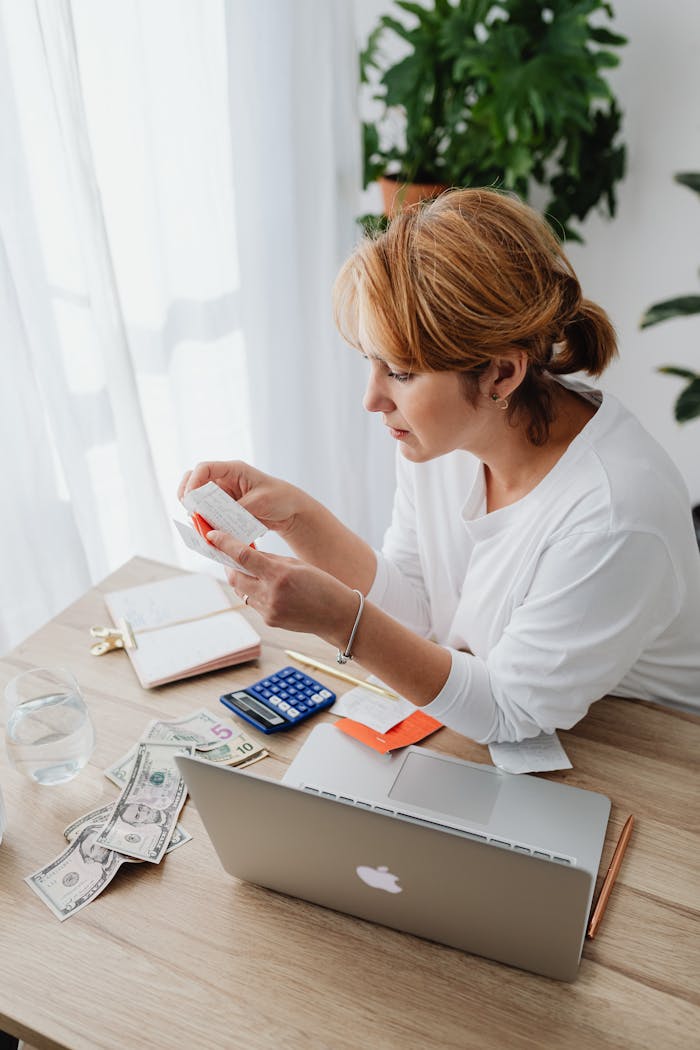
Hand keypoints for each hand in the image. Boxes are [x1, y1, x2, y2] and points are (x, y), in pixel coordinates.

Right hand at [178, 460, 308, 538]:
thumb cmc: (280, 498)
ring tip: (200, 525)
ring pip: (199, 500)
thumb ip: (238, 509)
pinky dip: (205, 522)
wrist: (290, 511)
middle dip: (187, 497)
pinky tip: (208, 532)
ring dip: (196, 512)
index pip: (204, 468)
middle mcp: (224, 480)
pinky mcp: (224, 510)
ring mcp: (223, 495)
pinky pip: (209, 514)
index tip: (190, 499)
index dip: (193, 482)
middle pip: (193, 482)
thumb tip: (216, 521)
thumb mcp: (260, 502)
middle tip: (191, 513)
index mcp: (233, 470)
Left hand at [206, 531, 357, 644]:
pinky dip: (253, 590)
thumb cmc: (322, 585)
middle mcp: (271, 595)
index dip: (225, 544)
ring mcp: (269, 611)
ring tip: (248, 568)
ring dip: (241, 578)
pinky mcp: (269, 621)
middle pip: (235, 576)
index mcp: (280, 575)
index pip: (243, 557)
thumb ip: (270, 560)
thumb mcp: (296, 565)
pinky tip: (263, 585)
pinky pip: (253, 602)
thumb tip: (246, 554)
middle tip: (227, 552)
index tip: (212, 536)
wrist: (337, 615)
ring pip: (241, 591)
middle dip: (228, 563)